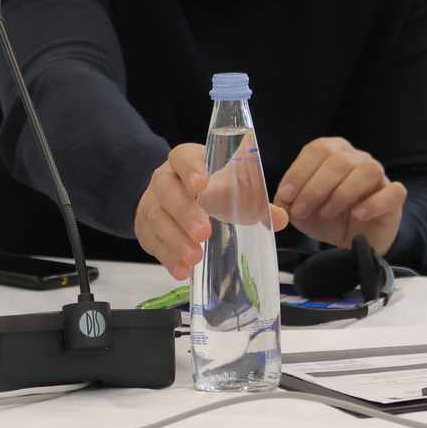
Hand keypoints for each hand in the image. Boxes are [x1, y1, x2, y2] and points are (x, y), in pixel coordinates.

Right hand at [135, 143, 287, 279]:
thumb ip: (255, 200)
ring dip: (175, 239)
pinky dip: (167, 257)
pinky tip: (182, 270)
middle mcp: (164, 179)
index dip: (190, 169)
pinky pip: (151, 242)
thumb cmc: (208, 188)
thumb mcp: (229, 186)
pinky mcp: (144, 228)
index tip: (201, 185)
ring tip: (194, 256)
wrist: (173, 195)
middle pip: (167, 191)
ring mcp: (151, 204)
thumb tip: (281, 219)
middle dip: (184, 212)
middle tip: (203, 232)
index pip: (183, 157)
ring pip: (156, 218)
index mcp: (187, 161)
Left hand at [273, 137, 406, 253]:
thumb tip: (278, 206)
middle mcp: (358, 159)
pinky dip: (373, 204)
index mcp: (334, 153)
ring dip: (342, 193)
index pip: (319, 149)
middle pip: (340, 160)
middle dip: (315, 187)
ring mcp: (380, 177)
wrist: (352, 240)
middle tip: (301, 211)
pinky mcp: (395, 197)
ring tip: (327, 213)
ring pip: (367, 171)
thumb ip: (285, 205)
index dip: (300, 171)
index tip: (286, 195)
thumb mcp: (299, 211)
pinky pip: (393, 192)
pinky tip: (356, 216)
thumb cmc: (327, 217)